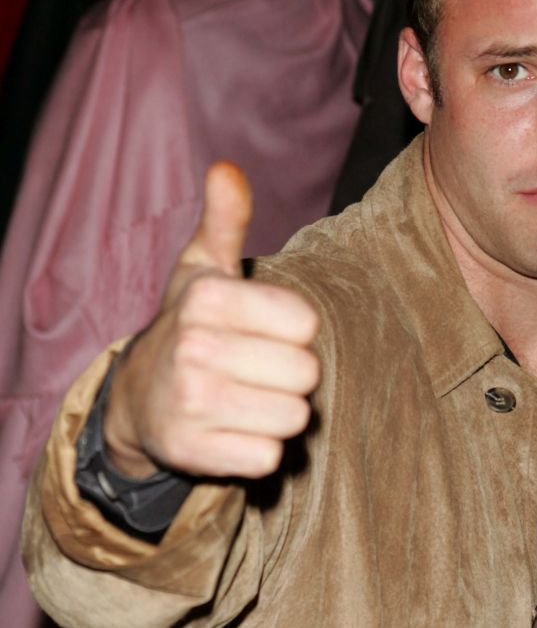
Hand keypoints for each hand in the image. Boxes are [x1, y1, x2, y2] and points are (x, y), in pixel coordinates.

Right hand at [103, 163, 320, 479]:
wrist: (139, 398)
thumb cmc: (191, 325)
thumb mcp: (202, 269)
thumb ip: (225, 220)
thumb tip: (227, 170)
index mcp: (206, 299)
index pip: (306, 323)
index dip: (294, 330)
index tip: (262, 329)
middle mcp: (194, 350)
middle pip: (306, 374)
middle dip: (291, 374)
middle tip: (256, 369)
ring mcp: (190, 405)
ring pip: (295, 418)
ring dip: (280, 412)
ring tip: (246, 398)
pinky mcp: (192, 454)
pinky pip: (270, 457)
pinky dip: (260, 449)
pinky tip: (233, 430)